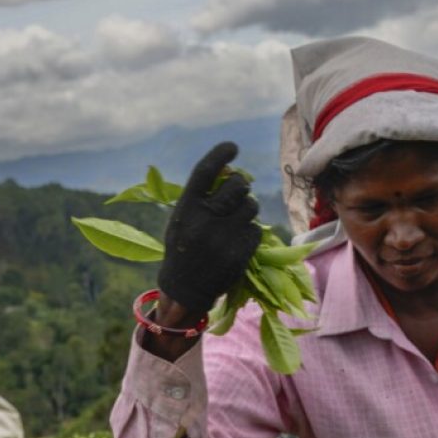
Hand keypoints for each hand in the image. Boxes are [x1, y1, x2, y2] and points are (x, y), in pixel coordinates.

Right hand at [156, 142, 260, 315]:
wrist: (184, 289)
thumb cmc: (183, 248)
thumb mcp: (182, 219)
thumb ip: (201, 198)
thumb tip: (230, 173)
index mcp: (186, 208)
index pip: (205, 171)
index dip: (220, 154)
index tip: (232, 148)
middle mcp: (204, 220)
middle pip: (238, 186)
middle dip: (241, 187)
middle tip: (237, 194)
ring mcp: (223, 237)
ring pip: (251, 207)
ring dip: (247, 210)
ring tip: (234, 222)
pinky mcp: (239, 253)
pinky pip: (255, 230)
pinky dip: (248, 233)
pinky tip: (235, 242)